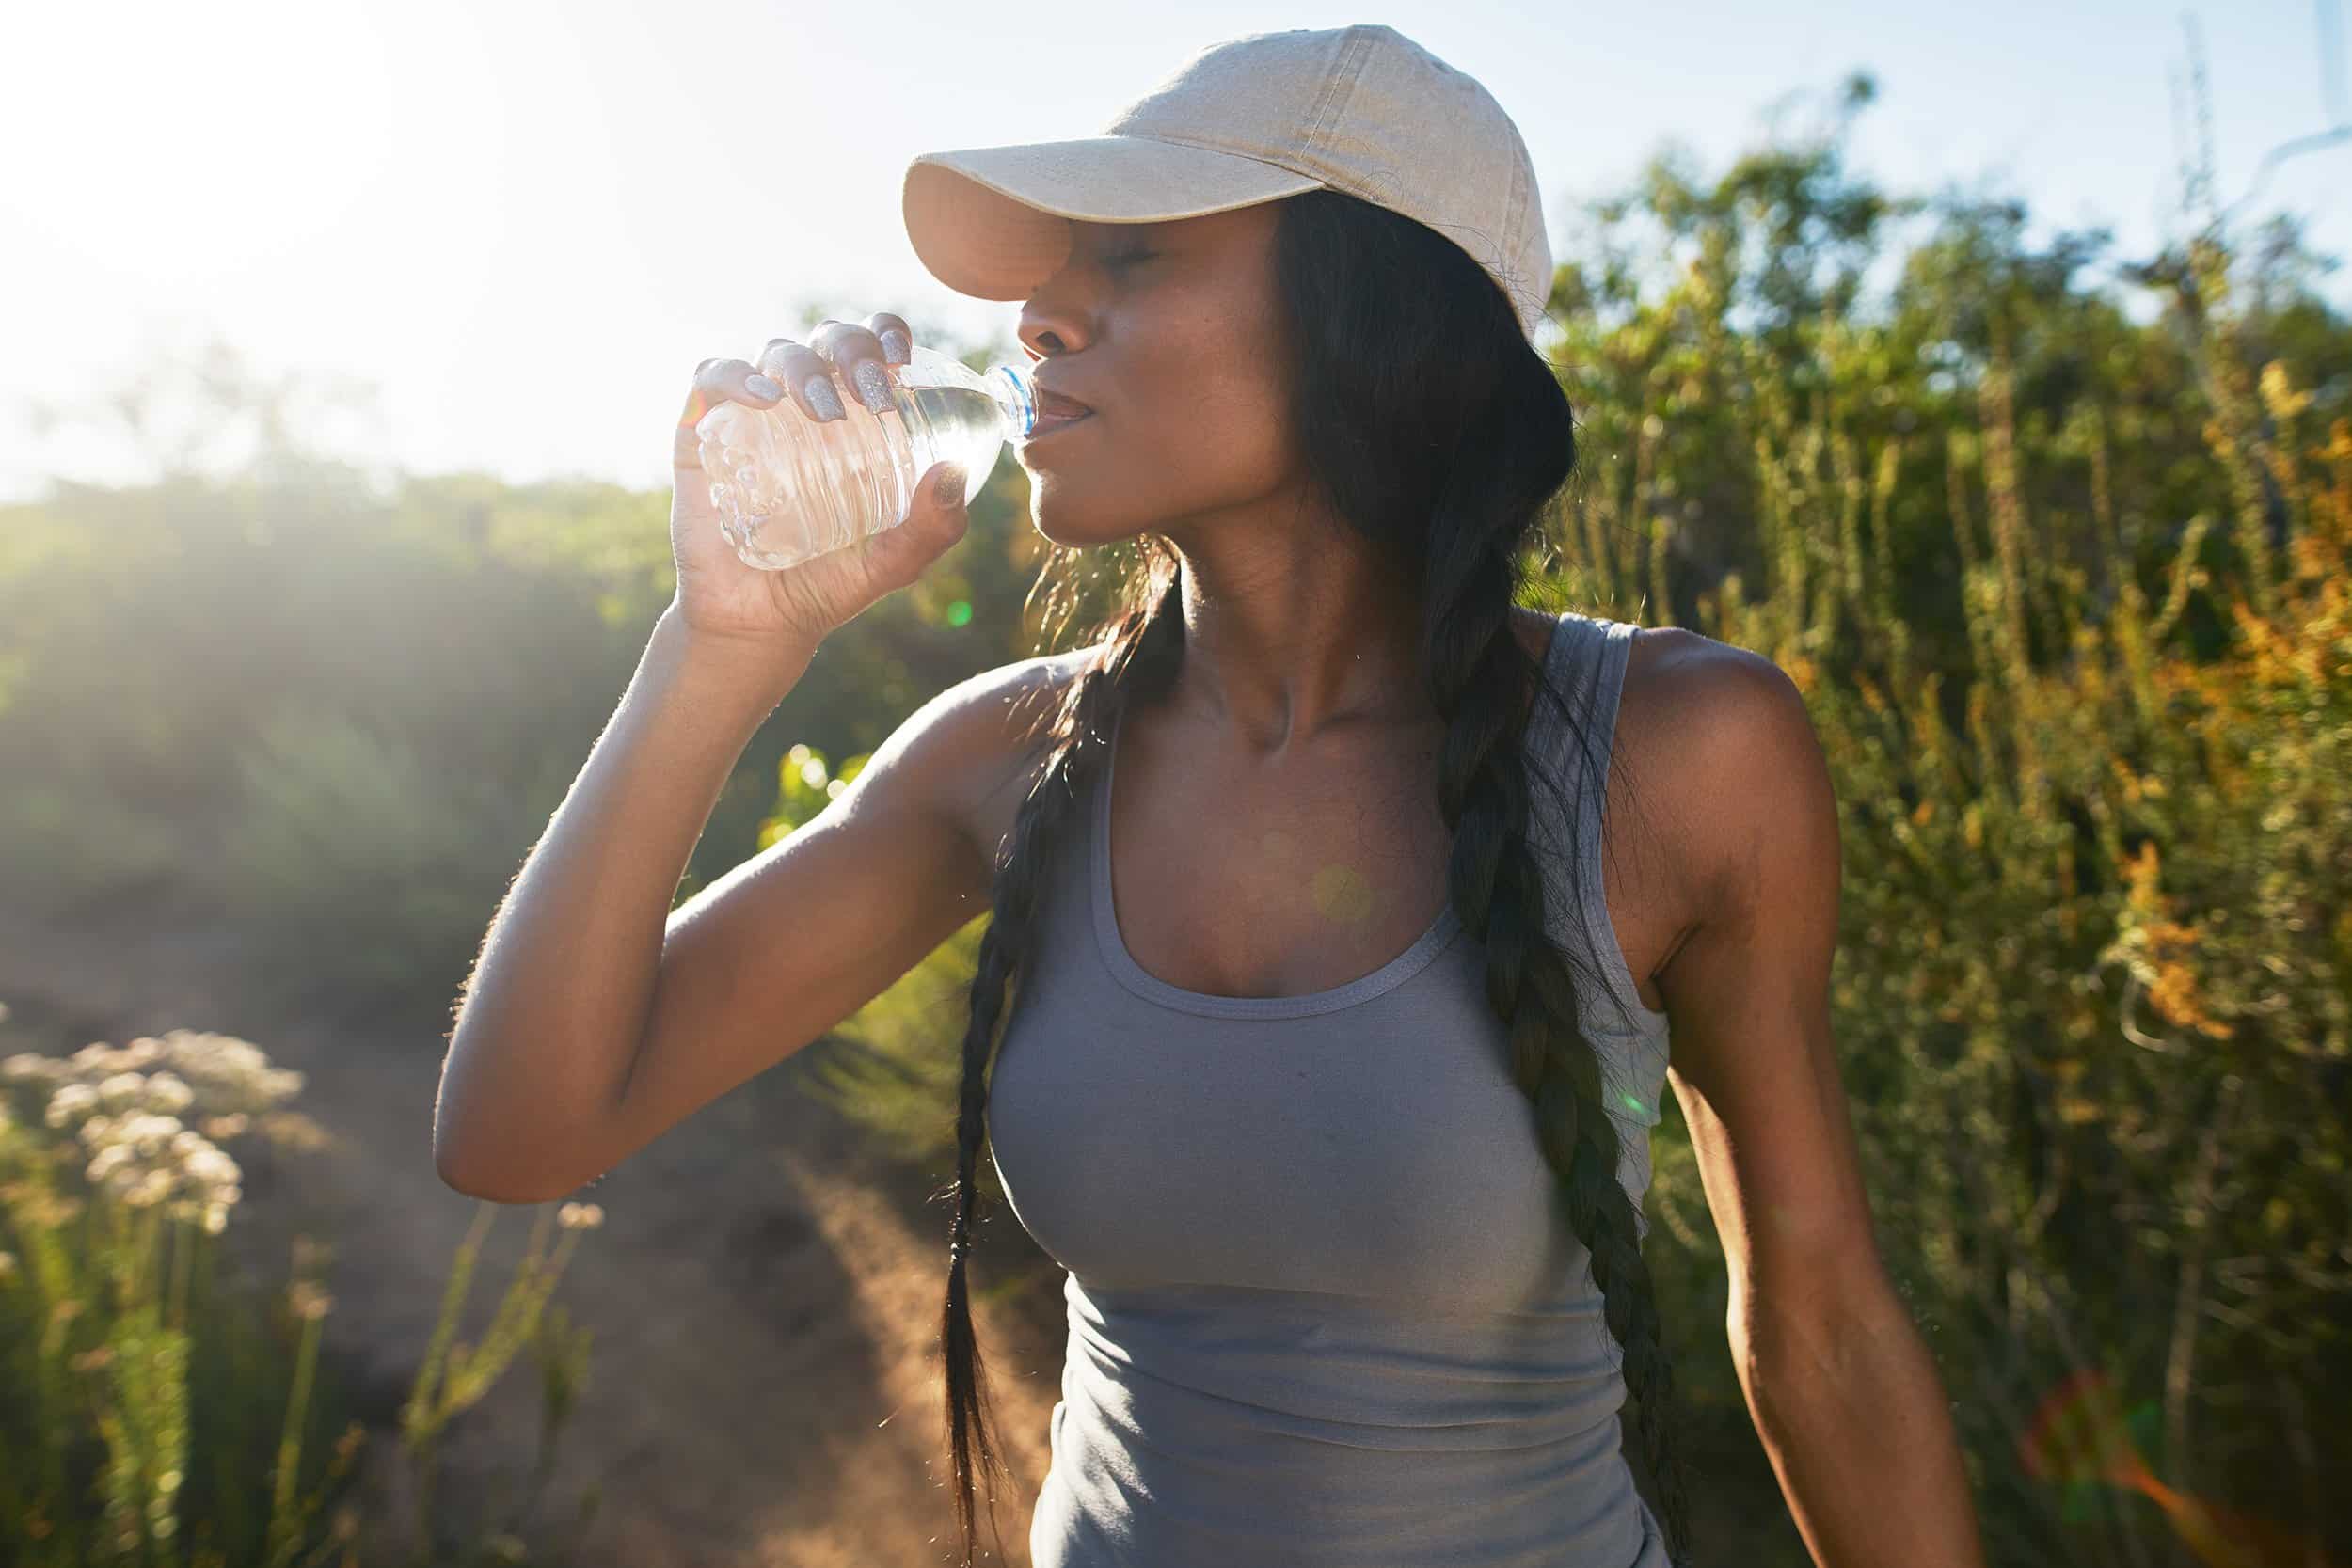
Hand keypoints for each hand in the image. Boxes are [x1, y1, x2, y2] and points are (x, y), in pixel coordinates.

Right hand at [668, 312, 969, 654]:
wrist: (757, 622)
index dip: (885, 332)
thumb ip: (932, 530)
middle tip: (871, 393)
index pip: (871, 349)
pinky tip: (765, 402)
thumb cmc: (829, 585)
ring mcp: (752, 414)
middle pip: (828, 340)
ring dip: (805, 367)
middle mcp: (804, 405)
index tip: (903, 355)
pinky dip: (737, 376)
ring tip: (825, 411)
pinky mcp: (702, 432)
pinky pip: (713, 379)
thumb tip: (952, 471)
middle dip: (853, 348)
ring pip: (777, 353)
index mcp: (855, 418)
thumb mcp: (894, 563)